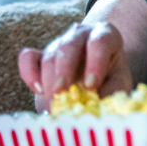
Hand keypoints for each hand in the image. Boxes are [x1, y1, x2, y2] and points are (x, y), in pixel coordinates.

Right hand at [18, 21, 134, 112]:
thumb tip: (102, 111)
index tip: (91, 86)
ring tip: (53, 104)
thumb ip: (111, 94)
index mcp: (106, 36)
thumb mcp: (118, 86)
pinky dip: (29, 74)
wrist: (96, 79)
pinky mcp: (39, 55)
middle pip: (69, 45)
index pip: (100, 41)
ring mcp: (58, 43)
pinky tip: (37, 90)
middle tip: (62, 94)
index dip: (95, 62)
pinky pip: (28, 58)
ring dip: (49, 81)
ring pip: (49, 55)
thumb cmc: (111, 81)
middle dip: (64, 71)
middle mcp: (80, 35)